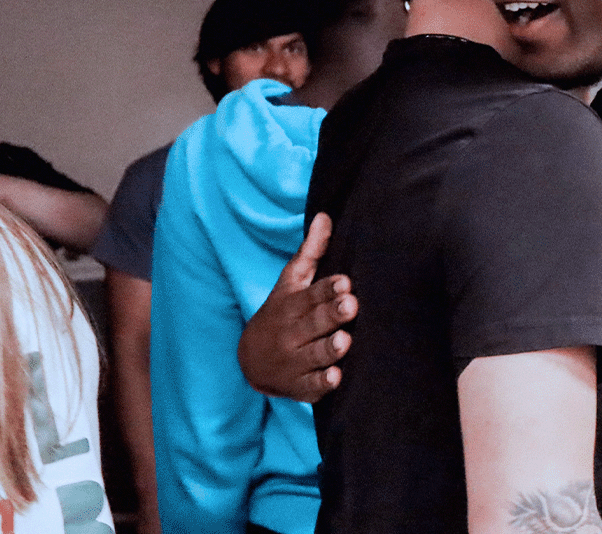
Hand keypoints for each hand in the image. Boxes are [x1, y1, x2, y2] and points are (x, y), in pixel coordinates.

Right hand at [237, 213, 357, 401]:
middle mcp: (292, 333)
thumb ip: (311, 252)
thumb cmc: (283, 312)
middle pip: (315, 323)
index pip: (310, 295)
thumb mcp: (291, 282)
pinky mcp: (300, 386)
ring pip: (315, 355)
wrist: (250, 360)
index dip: (327, 289)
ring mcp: (294, 361)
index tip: (345, 282)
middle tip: (351, 306)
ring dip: (330, 349)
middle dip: (332, 315)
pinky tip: (335, 378)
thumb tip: (326, 215)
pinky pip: (311, 387)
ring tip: (344, 341)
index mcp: (292, 306)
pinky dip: (322, 384)